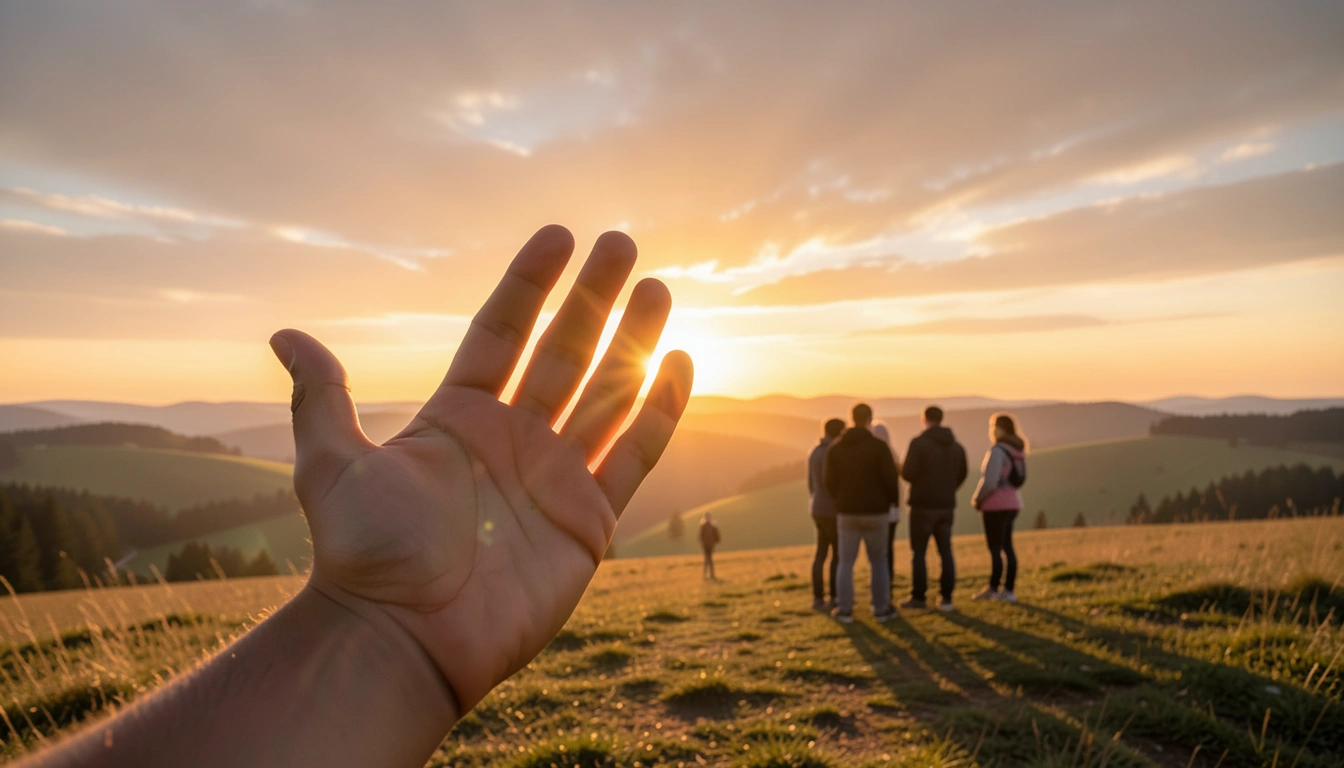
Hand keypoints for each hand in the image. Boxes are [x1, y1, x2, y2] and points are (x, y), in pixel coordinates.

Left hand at [269, 225, 692, 714]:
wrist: (405, 637)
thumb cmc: (366, 554)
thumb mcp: (332, 464)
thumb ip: (323, 397)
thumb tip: (287, 336)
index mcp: (458, 417)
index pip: (502, 333)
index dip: (530, 284)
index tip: (558, 236)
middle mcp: (511, 439)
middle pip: (563, 352)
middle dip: (593, 298)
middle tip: (622, 245)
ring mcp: (553, 477)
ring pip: (606, 394)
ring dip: (634, 341)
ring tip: (659, 289)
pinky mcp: (588, 519)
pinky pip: (635, 455)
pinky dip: (661, 411)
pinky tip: (681, 363)